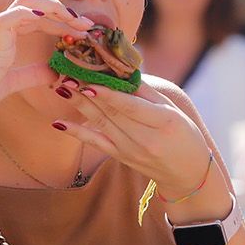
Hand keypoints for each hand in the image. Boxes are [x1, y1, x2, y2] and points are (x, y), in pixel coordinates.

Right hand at [0, 0, 91, 132]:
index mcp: (4, 33)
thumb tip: (55, 73)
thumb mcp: (12, 83)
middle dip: (64, 13)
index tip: (83, 33)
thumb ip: (32, 75)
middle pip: (37, 5)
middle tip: (88, 26)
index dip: (62, 23)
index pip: (38, 18)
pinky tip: (52, 20)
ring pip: (28, 4)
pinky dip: (32, 14)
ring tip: (77, 23)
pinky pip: (13, 16)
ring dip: (56, 10)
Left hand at [54, 80, 217, 203]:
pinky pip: (95, 143)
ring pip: (100, 123)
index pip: (131, 107)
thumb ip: (147, 92)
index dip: (108, 94)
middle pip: (111, 113)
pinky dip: (76, 132)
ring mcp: (130, 150)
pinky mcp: (120, 156)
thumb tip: (121, 70)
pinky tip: (58, 122)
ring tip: (61, 87)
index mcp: (163, 122)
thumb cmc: (184, 135)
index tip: (89, 81)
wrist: (187, 174)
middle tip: (67, 73)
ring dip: (78, 105)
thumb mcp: (173, 111)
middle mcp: (144, 138)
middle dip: (87, 92)